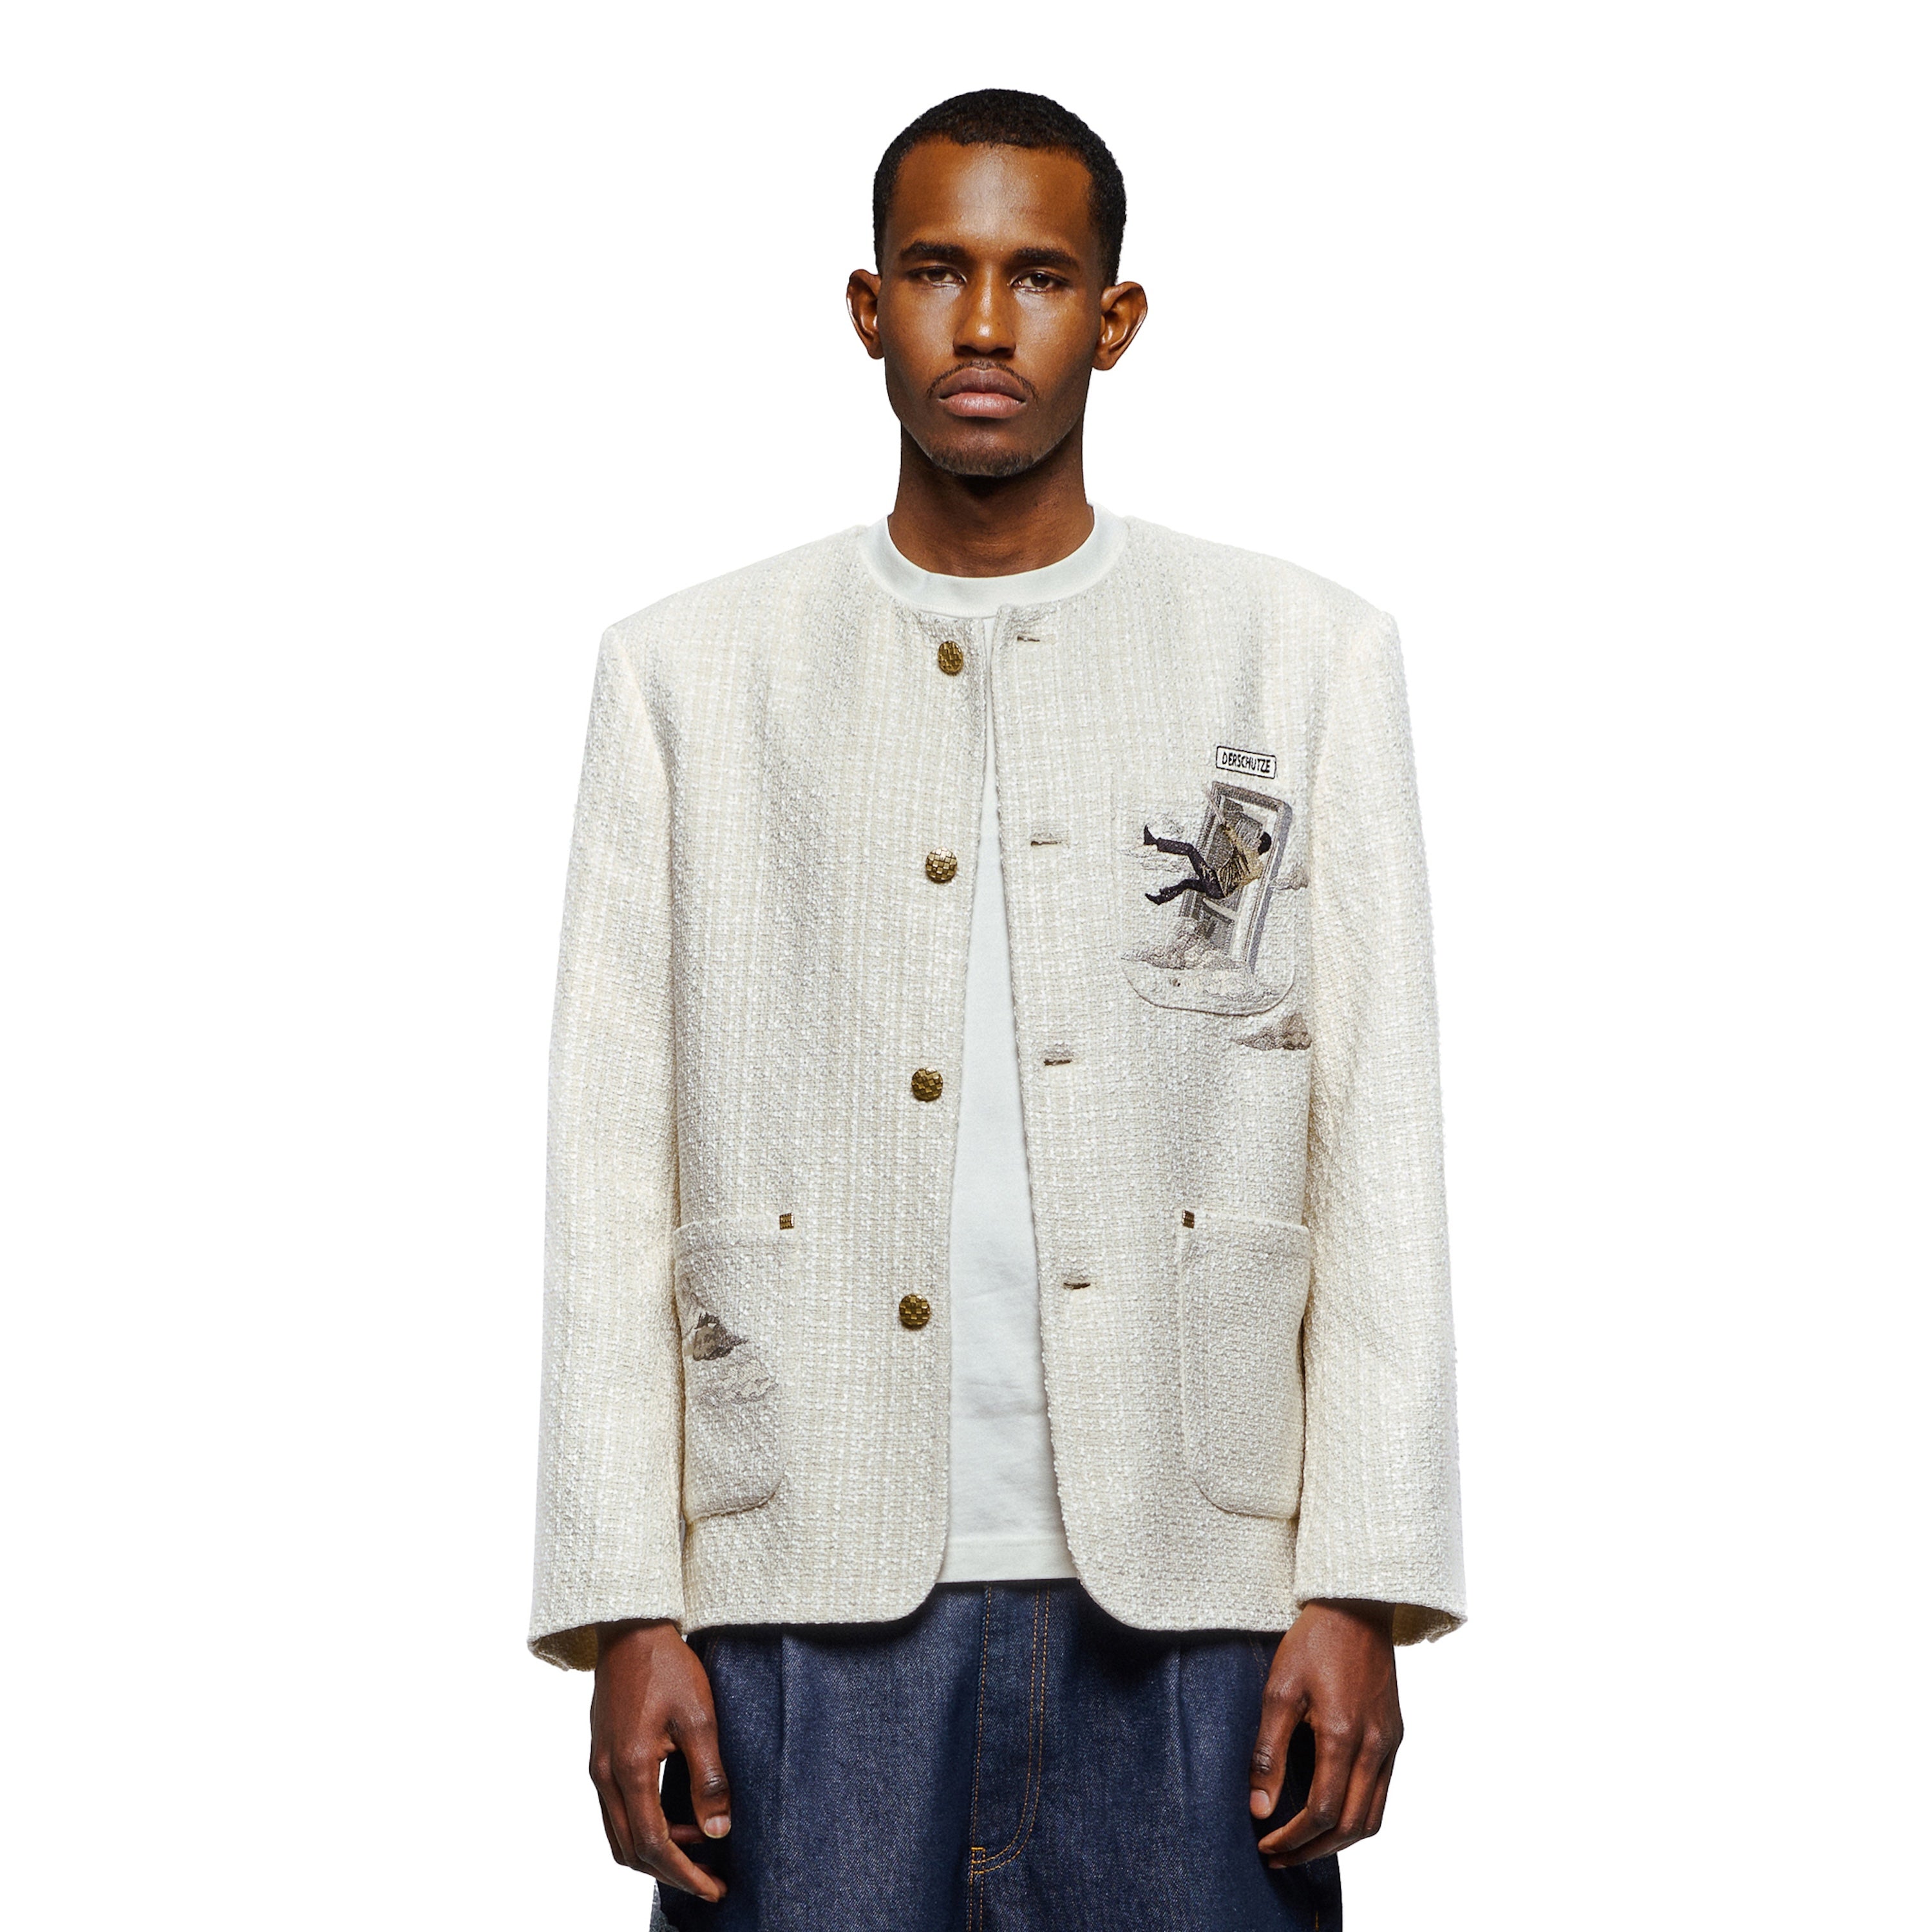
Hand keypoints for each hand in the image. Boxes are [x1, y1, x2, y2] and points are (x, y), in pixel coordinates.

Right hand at [589, 1619, 731, 1900]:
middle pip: (632, 1851)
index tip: (715, 1889)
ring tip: (699, 1847)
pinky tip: (675, 1819)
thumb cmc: (668, 1667)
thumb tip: (719, 1831)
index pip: (654, 1844)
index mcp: (630, 1769)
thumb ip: (709, 1777)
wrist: (631, 1630)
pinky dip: (643, 1830)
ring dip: (656, 1852)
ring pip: (619, 1837)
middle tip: (710, 1879)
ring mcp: (598, 1769)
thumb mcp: (700, 1717)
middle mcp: (606, 1776)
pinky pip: (615, 1815)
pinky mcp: (600, 1759)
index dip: (685, 1873)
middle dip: (671, 1872)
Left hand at [1249, 1599, 1401, 1866]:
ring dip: (1338, 1841)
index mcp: (1342, 1736)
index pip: (1321, 1812)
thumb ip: (1269, 1751)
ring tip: (1303, 1845)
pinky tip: (1330, 1814)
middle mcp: (1375, 1747)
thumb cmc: (1313, 1643)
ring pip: (1373, 1818)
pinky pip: (1382, 1794)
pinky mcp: (1395, 1737)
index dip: (1292, 1837)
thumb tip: (1258, 1807)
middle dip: (1313, 1850)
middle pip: (1351, 1826)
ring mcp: (1390, 1744)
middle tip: (1279, 1856)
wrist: (1356, 1608)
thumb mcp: (1278, 1690)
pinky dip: (1357, 1817)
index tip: (1265, 1844)